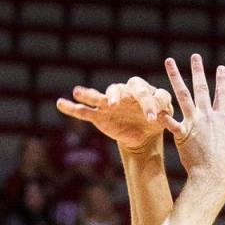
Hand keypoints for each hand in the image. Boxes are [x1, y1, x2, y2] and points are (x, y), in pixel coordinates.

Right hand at [56, 77, 174, 152]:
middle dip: (119, 96)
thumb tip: (164, 113)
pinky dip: (71, 107)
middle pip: (120, 88)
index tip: (153, 118)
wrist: (144, 136)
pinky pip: (84, 111)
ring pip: (99, 96)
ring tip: (78, 91)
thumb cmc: (155, 121)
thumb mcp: (164, 117)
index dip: (149, 103)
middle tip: (116, 105)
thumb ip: (164, 111)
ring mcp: (110, 104)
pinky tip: (60, 103)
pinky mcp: (99, 116)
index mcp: (143, 91)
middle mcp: (125, 93)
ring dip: (89, 94)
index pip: (146, 92)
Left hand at [165, 56, 224, 193]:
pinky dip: (164, 115)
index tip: (221, 67)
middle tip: (195, 56)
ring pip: (183, 96)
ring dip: (175, 78)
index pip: (222, 94)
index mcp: (221, 119)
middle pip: (201, 88)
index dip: (222, 80)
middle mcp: (207, 117)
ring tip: (169, 62)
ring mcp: (194, 124)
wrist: (214, 178)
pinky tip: (155, 105)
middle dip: (198, 70)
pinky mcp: (182, 134)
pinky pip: (171, 122)